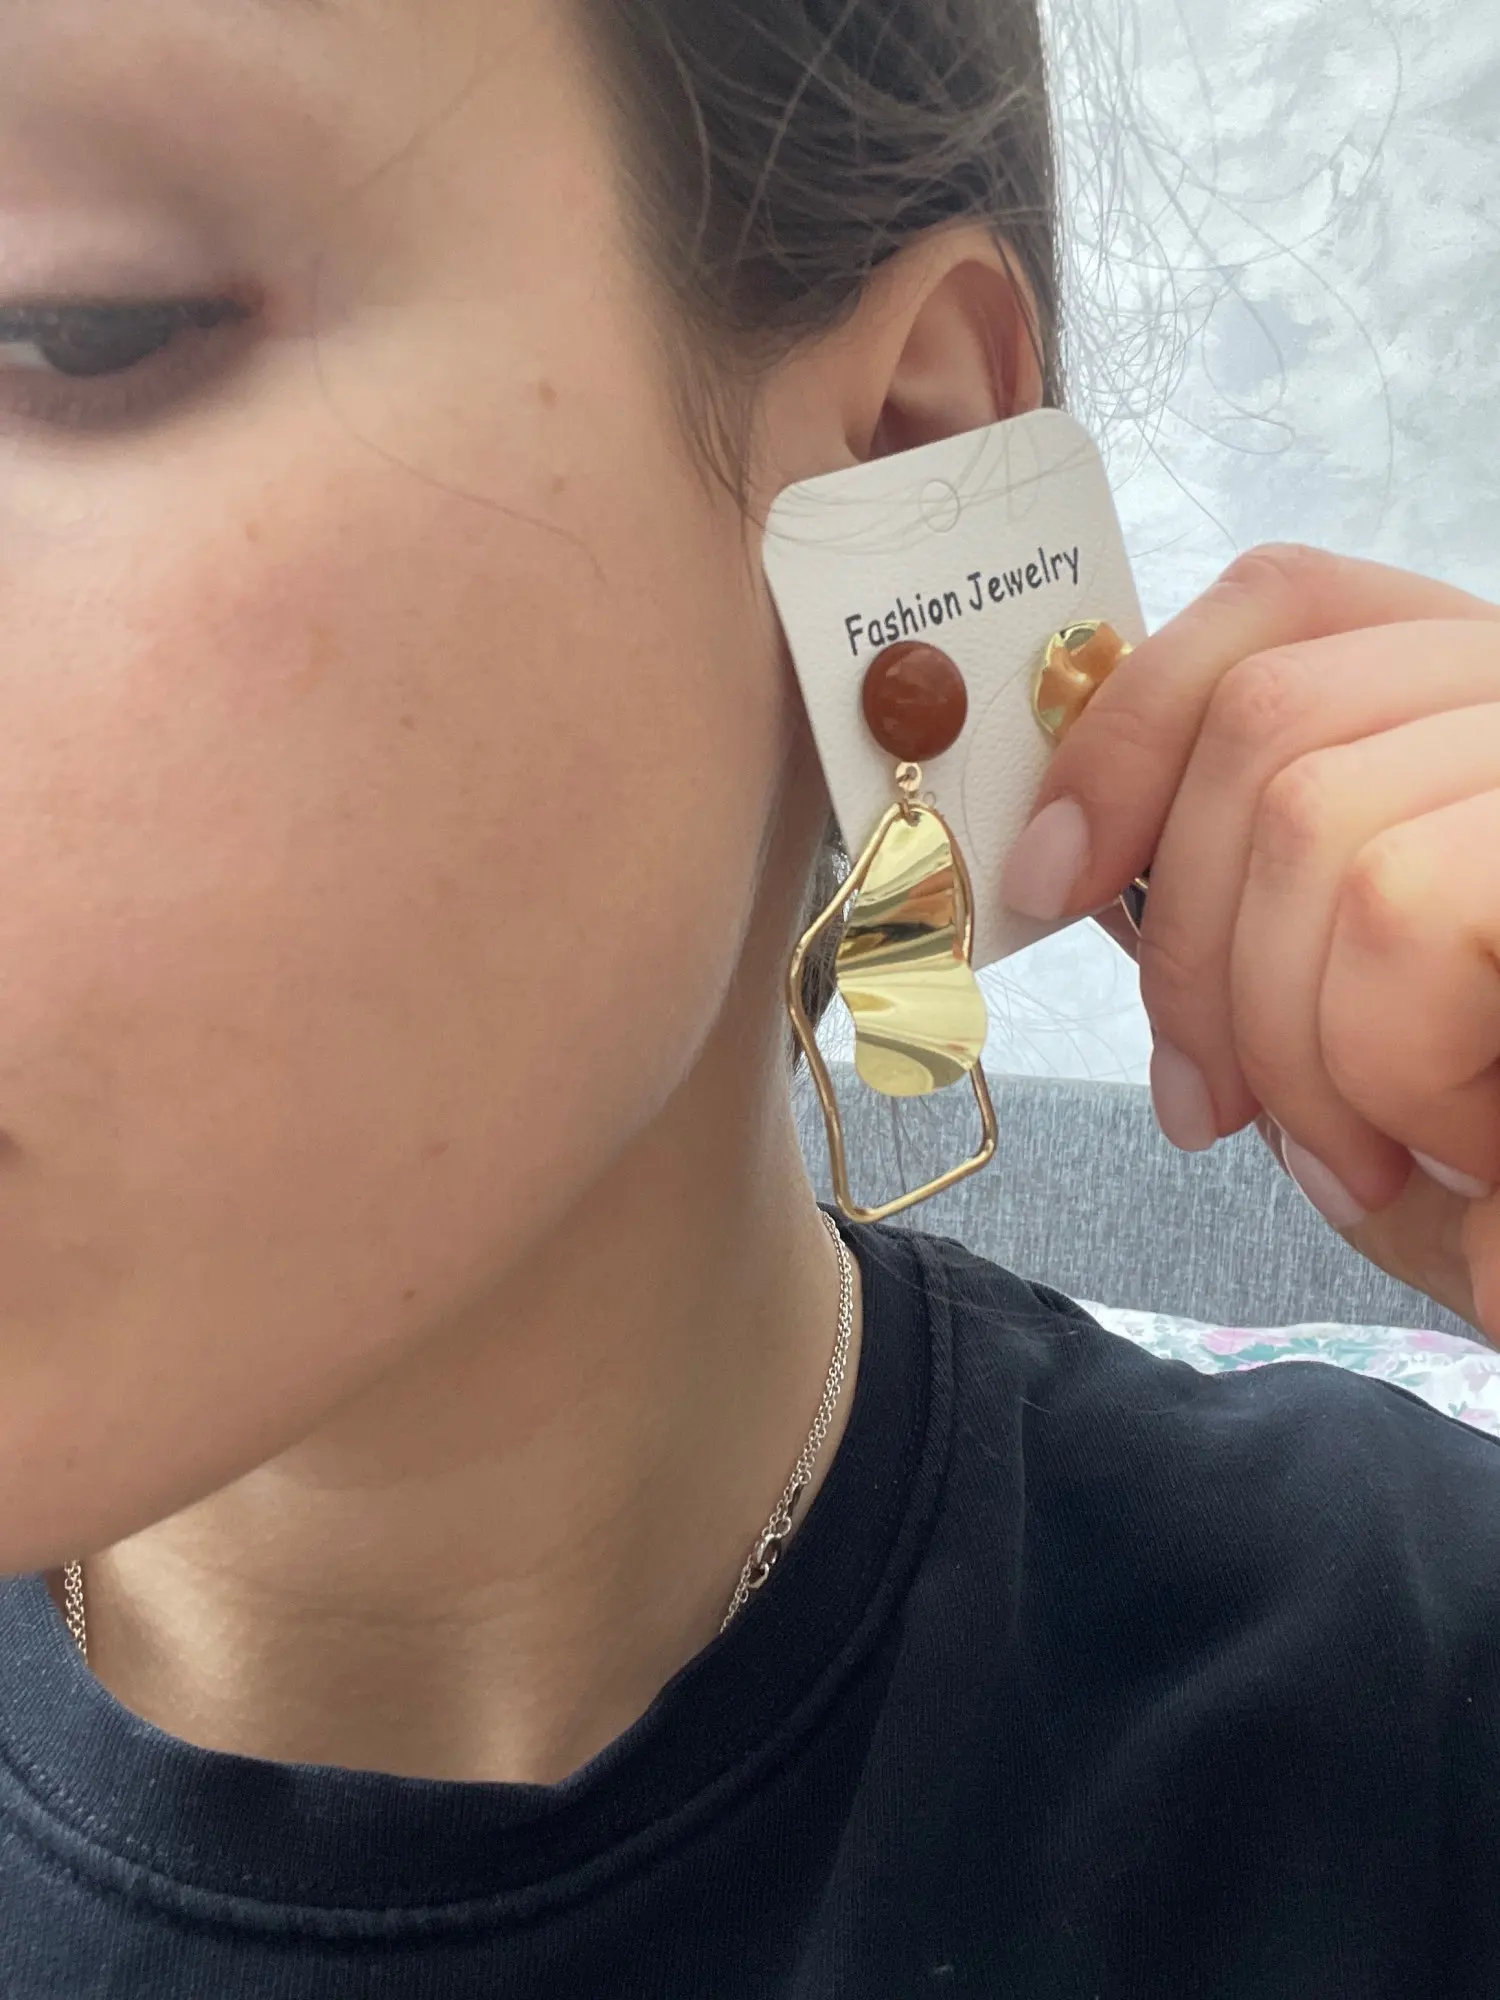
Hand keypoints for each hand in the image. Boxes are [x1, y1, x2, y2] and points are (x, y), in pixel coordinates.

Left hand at [1001, 544, 1499, 1339]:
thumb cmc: (1487, 1169)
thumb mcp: (1343, 1017)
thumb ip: (1241, 902)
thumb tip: (1073, 852)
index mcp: (1470, 708)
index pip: (1279, 605)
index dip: (1130, 731)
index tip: (1045, 880)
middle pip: (1267, 716)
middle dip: (1188, 948)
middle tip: (1207, 1111)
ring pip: (1314, 816)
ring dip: (1296, 1044)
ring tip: (1372, 1158)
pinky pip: (1403, 907)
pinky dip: (1388, 1067)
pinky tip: (1456, 1153)